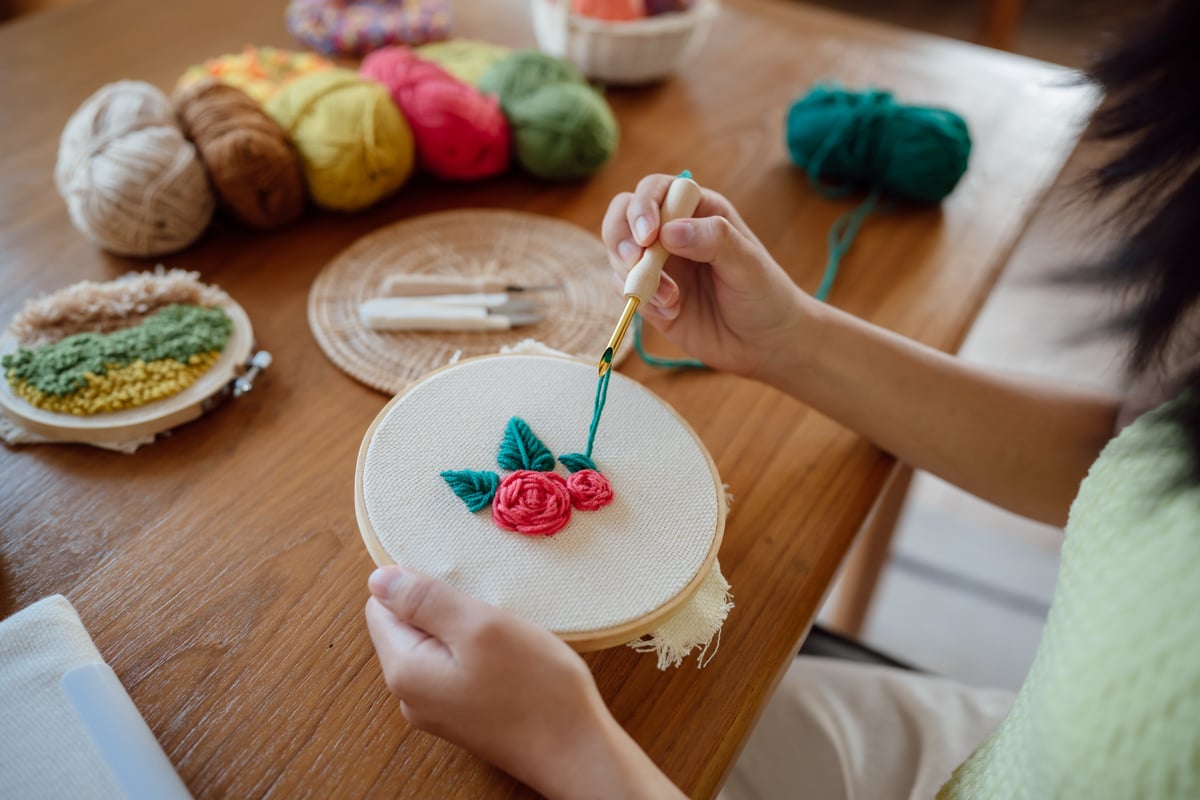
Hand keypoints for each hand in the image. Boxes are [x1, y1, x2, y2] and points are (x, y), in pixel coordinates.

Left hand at [364, 566, 683, 799]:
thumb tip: (378, 578)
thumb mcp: (480, 627)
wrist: (577, 753)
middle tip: (489, 612)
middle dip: (444, 609)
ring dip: (466, 630)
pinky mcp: (465, 716)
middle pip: (408, 627)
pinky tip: (511, 657)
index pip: (381, 607)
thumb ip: (425, 601)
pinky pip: (457, 667)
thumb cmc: (535, 688)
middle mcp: (411, 695)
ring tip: (504, 634)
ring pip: (437, 646)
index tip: (461, 589)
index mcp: (404, 670)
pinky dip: (480, 652)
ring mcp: (438, 709)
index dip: (418, 586)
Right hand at [602, 174, 810, 377]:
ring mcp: (657, 264)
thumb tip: (668, 231)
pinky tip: (671, 311)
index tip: (649, 235)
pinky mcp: (649, 296)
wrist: (764, 343)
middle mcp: (671, 232)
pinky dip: (640, 301)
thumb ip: (714, 240)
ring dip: (635, 276)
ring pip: (619, 254)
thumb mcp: (748, 263)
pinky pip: (625, 289)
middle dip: (621, 236)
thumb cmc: (764, 294)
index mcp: (697, 210)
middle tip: (634, 261)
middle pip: (622, 215)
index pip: (655, 190)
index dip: (643, 206)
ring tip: (671, 299)